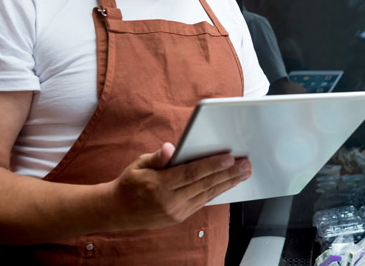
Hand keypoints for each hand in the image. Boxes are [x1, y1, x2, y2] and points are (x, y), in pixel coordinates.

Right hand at [105, 143, 250, 230]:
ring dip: (228, 183)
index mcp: (159, 185)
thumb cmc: (130, 183)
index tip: (230, 157)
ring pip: (207, 195)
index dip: (212, 165)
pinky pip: (203, 202)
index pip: (191, 173)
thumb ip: (157, 157)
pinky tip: (228, 183)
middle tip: (246, 164)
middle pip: (204, 184)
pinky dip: (217, 191)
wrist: (117, 211)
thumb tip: (169, 148)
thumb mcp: (138, 165)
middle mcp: (169, 201)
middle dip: (228, 174)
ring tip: (244, 173)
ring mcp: (176, 211)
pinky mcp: (180, 217)